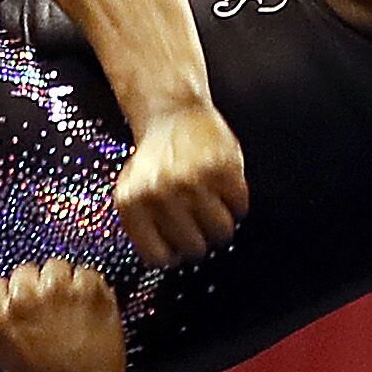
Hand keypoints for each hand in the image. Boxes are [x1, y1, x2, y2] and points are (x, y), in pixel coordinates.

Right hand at [0, 259, 130, 371]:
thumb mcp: (5, 356)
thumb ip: (0, 323)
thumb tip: (2, 298)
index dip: (11, 294)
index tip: (23, 305)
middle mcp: (25, 298)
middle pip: (26, 270)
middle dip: (37, 285)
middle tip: (50, 305)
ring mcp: (59, 291)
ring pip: (57, 265)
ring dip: (63, 281)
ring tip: (71, 305)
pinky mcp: (90, 290)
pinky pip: (87, 272)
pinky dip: (90, 287)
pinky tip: (89, 308)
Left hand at [116, 104, 246, 266]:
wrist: (171, 112)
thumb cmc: (152, 159)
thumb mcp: (131, 191)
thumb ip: (143, 227)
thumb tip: (167, 259)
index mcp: (132, 203)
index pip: (158, 256)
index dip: (173, 256)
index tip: (179, 249)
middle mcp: (161, 193)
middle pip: (194, 247)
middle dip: (200, 241)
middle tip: (200, 226)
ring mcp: (193, 180)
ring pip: (222, 231)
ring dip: (221, 225)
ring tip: (214, 211)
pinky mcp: (222, 167)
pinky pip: (240, 206)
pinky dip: (236, 203)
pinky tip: (224, 190)